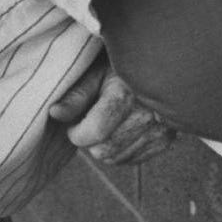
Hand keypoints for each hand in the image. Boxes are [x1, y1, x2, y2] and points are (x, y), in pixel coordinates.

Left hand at [49, 54, 176, 164]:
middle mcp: (147, 114)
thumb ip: (76, 95)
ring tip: (111, 121)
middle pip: (103, 151)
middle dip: (90, 140)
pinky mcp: (167, 138)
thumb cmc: (123, 65)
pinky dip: (123, 149)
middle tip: (93, 119)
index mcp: (126, 95)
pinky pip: (133, 159)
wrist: (162, 61)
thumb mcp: (96, 72)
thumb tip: (54, 113)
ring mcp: (160, 128)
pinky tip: (125, 128)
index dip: (76, 131)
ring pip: (116, 158)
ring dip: (107, 146)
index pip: (93, 134)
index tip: (76, 120)